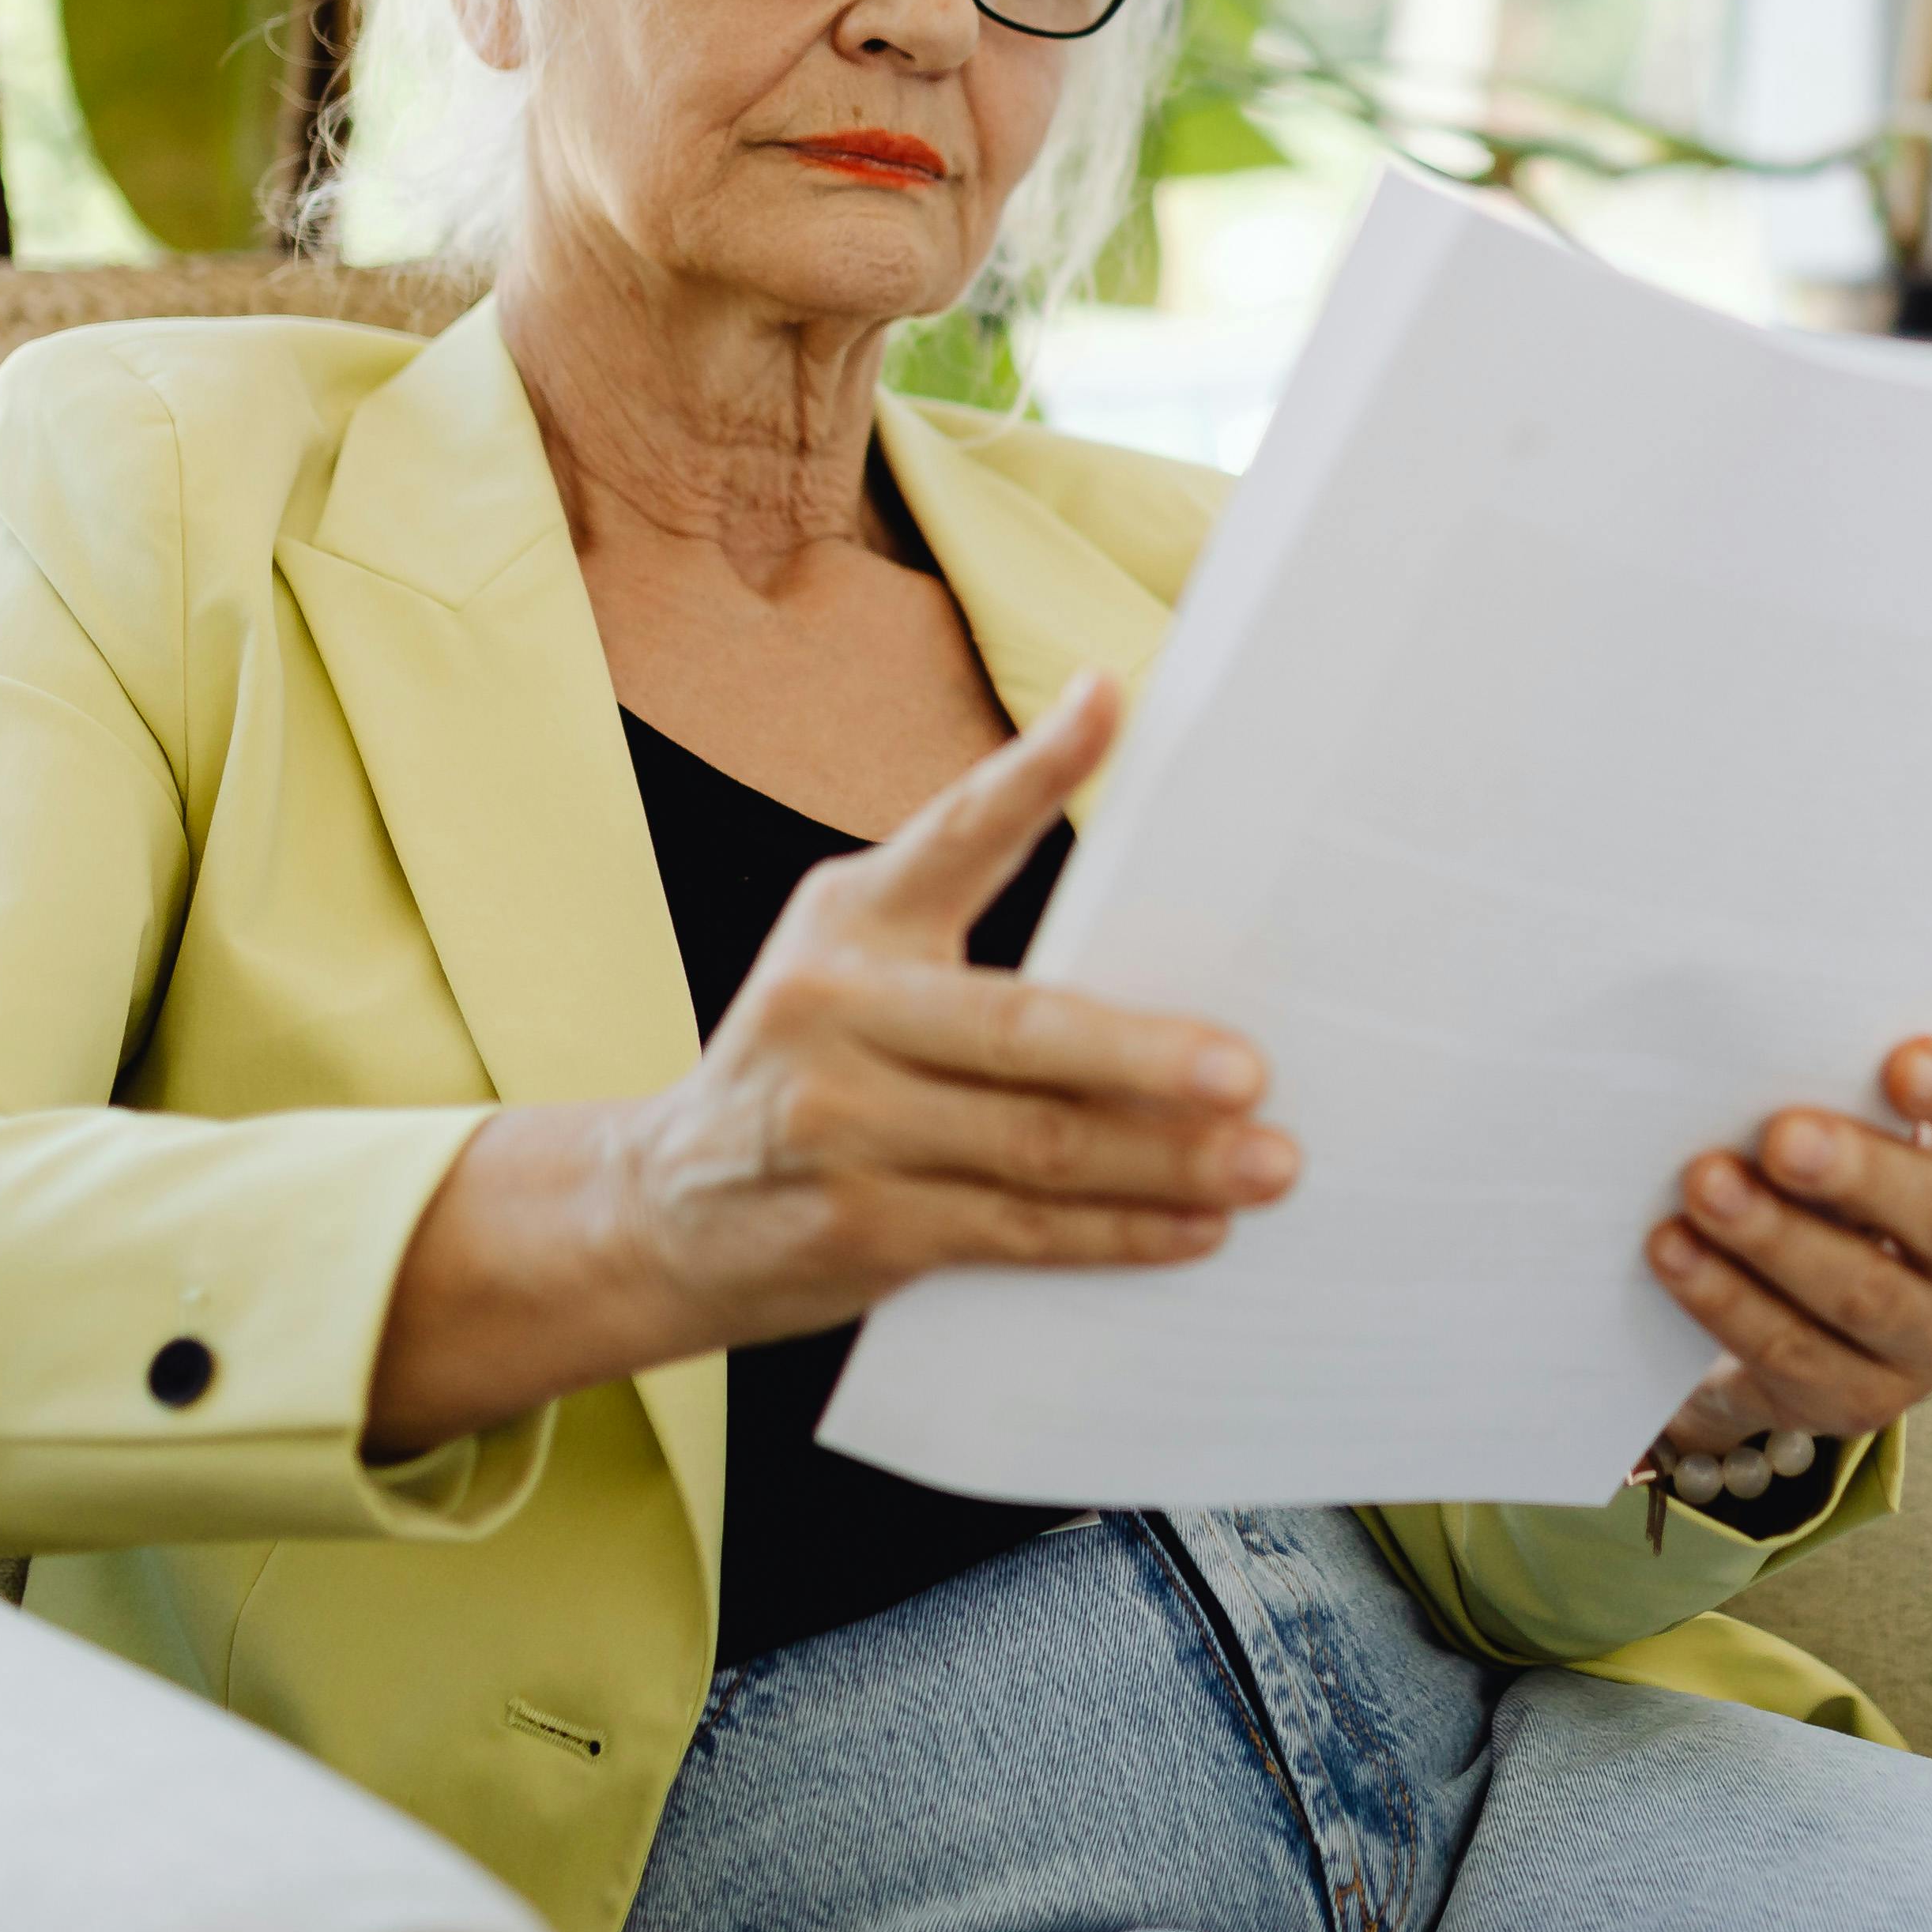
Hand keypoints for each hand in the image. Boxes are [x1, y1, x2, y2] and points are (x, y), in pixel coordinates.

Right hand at [613, 670, 1294, 1349]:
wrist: (667, 1206)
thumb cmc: (809, 1064)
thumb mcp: (855, 960)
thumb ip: (970, 921)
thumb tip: (1149, 915)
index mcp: (853, 918)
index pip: (956, 830)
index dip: (1035, 767)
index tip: (1112, 698)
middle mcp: (837, 1009)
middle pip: (1020, 1029)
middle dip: (1147, 1055)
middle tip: (1250, 1070)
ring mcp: (840, 1124)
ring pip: (1036, 1146)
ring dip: (1166, 1162)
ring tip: (1264, 1163)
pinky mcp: (856, 1226)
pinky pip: (1015, 1231)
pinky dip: (1116, 1233)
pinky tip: (1193, 1227)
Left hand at [1645, 1034, 1931, 1479]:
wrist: (1808, 1312)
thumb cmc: (1830, 1184)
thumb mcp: (1853, 1130)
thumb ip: (1833, 1089)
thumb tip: (1754, 1049)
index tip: (1902, 1063)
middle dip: (1856, 1173)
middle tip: (1781, 1137)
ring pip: (1863, 1293)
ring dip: (1776, 1239)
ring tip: (1704, 1188)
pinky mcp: (1864, 1400)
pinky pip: (1792, 1352)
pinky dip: (1726, 1300)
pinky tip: (1674, 1254)